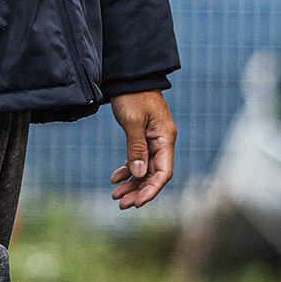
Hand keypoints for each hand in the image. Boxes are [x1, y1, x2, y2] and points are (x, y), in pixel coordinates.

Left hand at [107, 90, 174, 208]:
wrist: (128, 77)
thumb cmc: (132, 96)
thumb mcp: (132, 122)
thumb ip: (136, 148)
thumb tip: (138, 174)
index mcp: (165, 138)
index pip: (163, 172)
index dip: (151, 190)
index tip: (137, 203)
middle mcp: (162, 142)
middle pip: (153, 175)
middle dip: (139, 191)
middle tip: (121, 204)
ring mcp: (153, 140)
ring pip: (144, 169)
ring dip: (131, 184)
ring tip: (115, 195)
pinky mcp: (142, 138)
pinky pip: (137, 160)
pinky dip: (127, 170)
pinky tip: (115, 179)